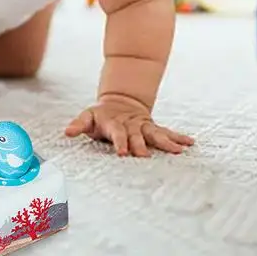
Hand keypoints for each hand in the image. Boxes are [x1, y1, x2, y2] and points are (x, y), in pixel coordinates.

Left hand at [65, 95, 194, 156]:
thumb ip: (79, 124)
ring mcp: (143, 126)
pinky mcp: (153, 127)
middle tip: (146, 156)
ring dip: (166, 142)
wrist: (120, 101)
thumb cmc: (101, 116)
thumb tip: (67, 132)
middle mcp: (131, 125)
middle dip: (141, 145)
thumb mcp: (88, 117)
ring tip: (178, 150)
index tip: (123, 153)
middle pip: (137, 136)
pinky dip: (178, 137)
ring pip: (155, 134)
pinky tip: (190, 143)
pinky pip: (167, 132)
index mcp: (114, 124)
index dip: (120, 142)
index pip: (117, 134)